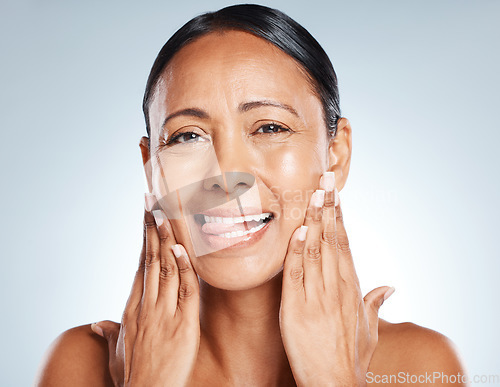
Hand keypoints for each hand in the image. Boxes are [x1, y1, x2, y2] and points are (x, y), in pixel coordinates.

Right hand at [91, 193, 200, 386]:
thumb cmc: (132, 375)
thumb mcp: (117, 352)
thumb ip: (110, 332)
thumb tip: (98, 323)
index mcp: (131, 309)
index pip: (140, 267)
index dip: (144, 242)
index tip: (146, 221)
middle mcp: (145, 306)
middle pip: (150, 261)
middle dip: (152, 231)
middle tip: (154, 205)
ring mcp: (163, 314)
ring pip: (166, 270)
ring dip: (166, 241)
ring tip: (166, 216)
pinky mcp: (184, 325)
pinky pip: (186, 291)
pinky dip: (185, 268)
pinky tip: (182, 249)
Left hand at [279, 172, 394, 385]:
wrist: (335, 383)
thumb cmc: (351, 356)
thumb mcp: (368, 329)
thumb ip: (375, 303)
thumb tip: (389, 288)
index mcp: (351, 287)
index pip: (344, 243)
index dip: (339, 216)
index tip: (335, 194)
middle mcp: (337, 287)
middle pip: (332, 239)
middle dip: (327, 206)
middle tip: (324, 178)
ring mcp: (317, 297)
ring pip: (316, 250)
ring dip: (314, 220)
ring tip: (312, 193)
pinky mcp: (296, 309)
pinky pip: (296, 274)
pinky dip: (297, 251)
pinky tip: (298, 230)